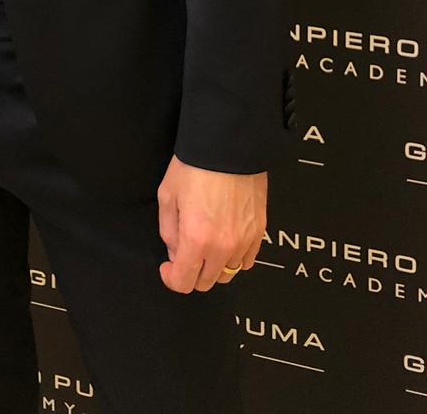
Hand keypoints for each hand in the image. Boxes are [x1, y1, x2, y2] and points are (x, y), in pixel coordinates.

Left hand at [156, 154, 266, 292]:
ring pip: (228, 273)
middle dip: (191, 272)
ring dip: (214, 265)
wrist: (227, 144)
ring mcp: (244, 240)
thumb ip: (168, 231)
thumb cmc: (196, 165)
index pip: (184, 282)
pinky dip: (234, 257)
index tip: (168, 268)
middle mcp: (223, 245)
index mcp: (196, 239)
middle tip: (185, 251)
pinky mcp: (259, 231)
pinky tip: (225, 240)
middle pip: (206, 282)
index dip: (171, 278)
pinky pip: (247, 260)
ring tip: (206, 243)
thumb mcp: (167, 196)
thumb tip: (176, 250)